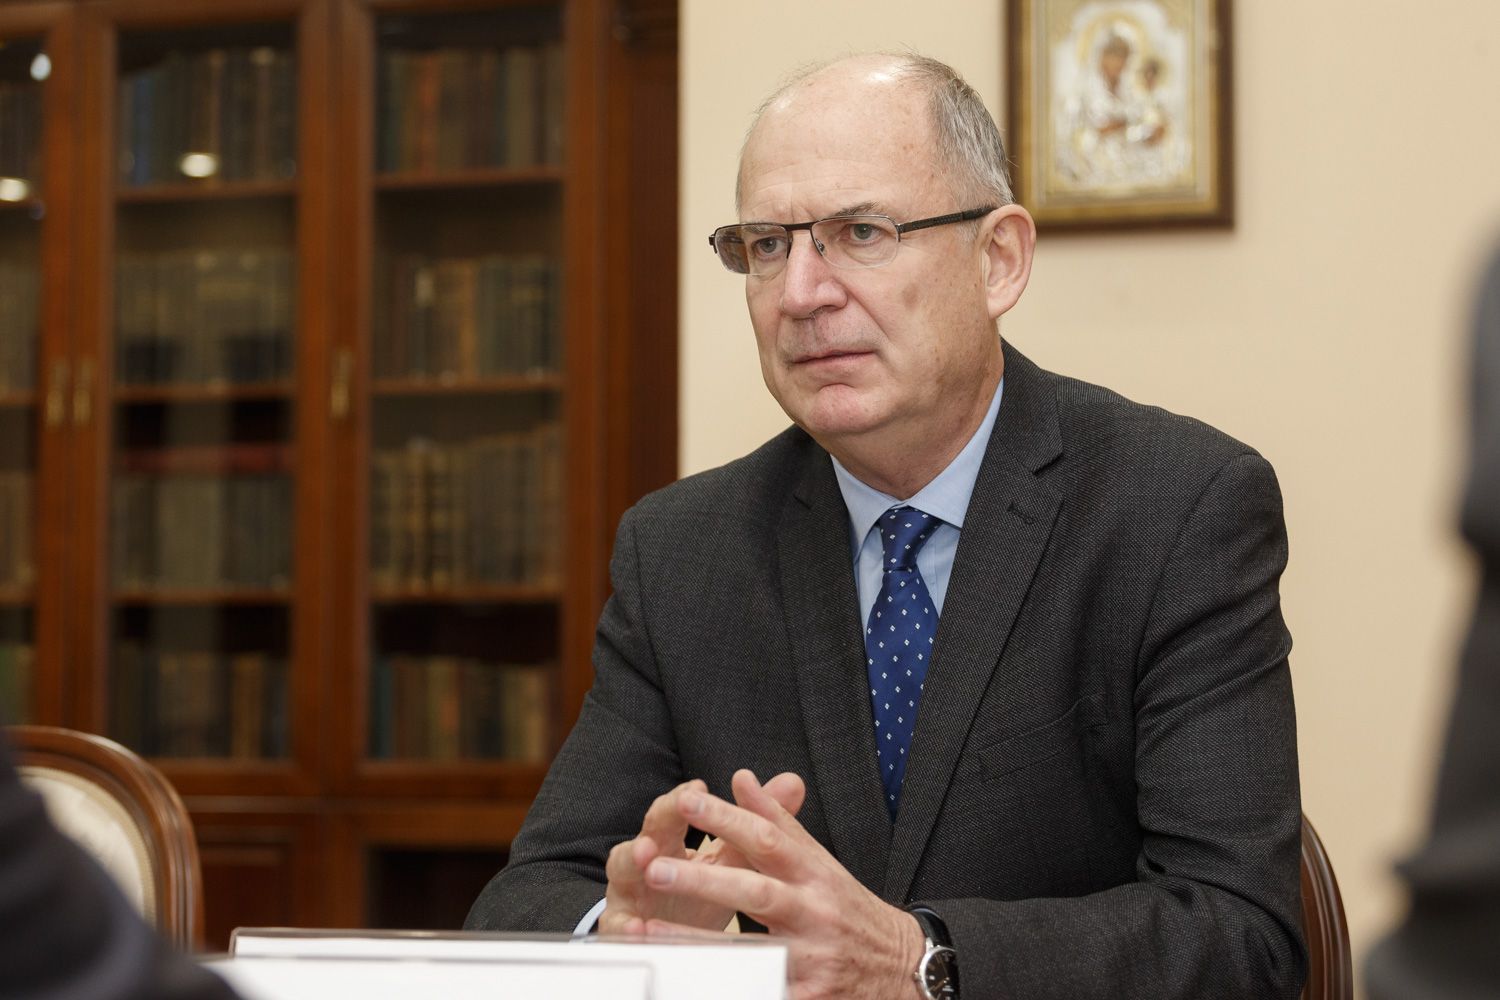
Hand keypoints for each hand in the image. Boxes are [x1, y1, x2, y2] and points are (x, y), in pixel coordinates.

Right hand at [600, 773, 805, 935]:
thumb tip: (793, 782)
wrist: (665, 932)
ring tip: (644, 860)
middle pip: (649, 830)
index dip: (684, 798)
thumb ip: (756, 822)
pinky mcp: (623, 926)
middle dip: (658, 822)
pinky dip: (626, 926)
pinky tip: (637, 928)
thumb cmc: (698, 888)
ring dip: (632, 863)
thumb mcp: (730, 856)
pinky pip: (620, 925)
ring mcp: (630, 889)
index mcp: (672, 836)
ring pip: (623, 871)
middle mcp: (645, 856)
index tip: (697, 787)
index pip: (677, 809)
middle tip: (674, 810)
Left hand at [639, 769, 926, 999]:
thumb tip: (740, 778)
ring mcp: (812, 960)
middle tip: (656, 869)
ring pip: (750, 950)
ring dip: (696, 942)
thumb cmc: (847, 908)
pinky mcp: (809, 997)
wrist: (901, 968)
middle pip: (756, 892)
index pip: (767, 839)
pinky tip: (686, 981)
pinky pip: (761, 990)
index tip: (687, 802)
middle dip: (704, 880)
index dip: (727, 819)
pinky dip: (724, 986)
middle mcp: (813, 913)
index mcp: (814, 874)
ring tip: (649, 931)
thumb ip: (776, 821)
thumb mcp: (819, 861)